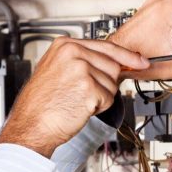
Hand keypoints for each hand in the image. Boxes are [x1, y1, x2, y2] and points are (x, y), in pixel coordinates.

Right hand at [0, 38, 147, 156]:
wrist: (31, 125)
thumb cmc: (40, 104)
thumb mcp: (55, 70)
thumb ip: (81, 61)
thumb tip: (112, 63)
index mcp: (64, 45)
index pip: (106, 46)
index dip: (126, 56)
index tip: (139, 61)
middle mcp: (73, 53)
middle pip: (113, 65)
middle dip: (104, 83)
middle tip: (82, 93)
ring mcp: (81, 69)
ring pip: (112, 83)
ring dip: (100, 97)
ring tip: (76, 100)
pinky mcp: (89, 88)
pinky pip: (108, 99)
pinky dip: (98, 108)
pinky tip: (79, 108)